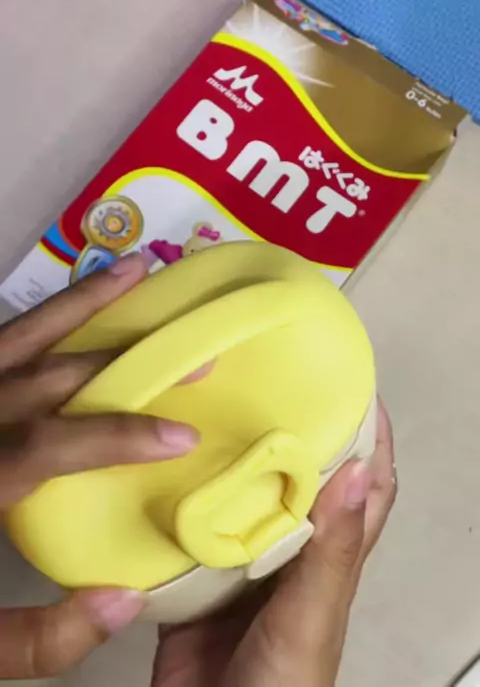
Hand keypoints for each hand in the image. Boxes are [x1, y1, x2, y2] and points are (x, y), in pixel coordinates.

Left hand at [0, 254, 198, 679]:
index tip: (184, 434)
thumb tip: (126, 602)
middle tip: (193, 351)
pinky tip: (71, 310)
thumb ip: (38, 635)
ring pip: (19, 334)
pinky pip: (2, 342)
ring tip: (135, 271)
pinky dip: (39, 321)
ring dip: (80, 303)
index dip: (119, 434)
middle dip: (124, 359)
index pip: (49, 443)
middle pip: (45, 374)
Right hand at [151, 401, 395, 686]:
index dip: (369, 436)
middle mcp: (291, 551)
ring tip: (214, 410)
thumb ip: (334, 551)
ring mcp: (243, 563)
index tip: (353, 384)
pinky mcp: (196, 579)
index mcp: (330, 557)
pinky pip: (190, 528)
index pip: (365, 485)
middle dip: (290, 432)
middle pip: (298, 479)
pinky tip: (165, 468)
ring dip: (233, 459)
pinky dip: (181, 499)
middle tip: (266, 381)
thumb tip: (362, 471)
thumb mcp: (313, 618)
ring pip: (243, 496)